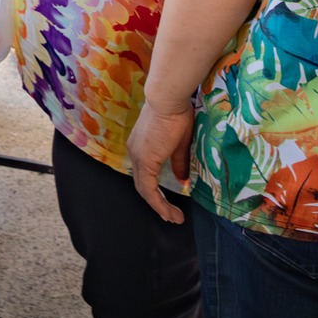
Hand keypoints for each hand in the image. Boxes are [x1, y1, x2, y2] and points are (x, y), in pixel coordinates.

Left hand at [124, 98, 195, 224]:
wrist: (168, 99)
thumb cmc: (176, 113)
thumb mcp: (179, 142)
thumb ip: (178, 162)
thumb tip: (182, 180)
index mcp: (142, 146)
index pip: (145, 175)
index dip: (156, 192)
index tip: (169, 204)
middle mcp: (136, 152)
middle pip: (143, 186)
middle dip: (158, 204)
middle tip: (172, 216)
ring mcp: (138, 156)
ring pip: (145, 190)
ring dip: (159, 206)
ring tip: (173, 218)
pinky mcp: (145, 160)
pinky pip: (149, 188)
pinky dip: (158, 202)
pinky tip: (168, 212)